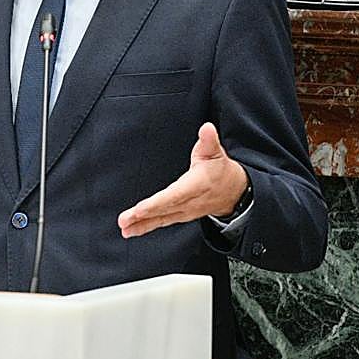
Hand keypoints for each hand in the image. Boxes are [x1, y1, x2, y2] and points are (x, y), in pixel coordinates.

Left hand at [117, 122, 247, 238]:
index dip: (157, 203)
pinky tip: (132, 230)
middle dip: (143, 216)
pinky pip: (162, 222)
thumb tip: (207, 128)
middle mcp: (189, 202)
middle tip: (124, 220)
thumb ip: (209, 140)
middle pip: (164, 210)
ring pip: (161, 219)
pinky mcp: (181, 215)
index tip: (140, 209)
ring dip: (142, 225)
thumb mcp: (216, 152)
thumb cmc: (220, 170)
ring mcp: (185, 211)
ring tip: (125, 228)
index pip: (174, 195)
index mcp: (196, 185)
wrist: (234, 192)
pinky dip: (147, 227)